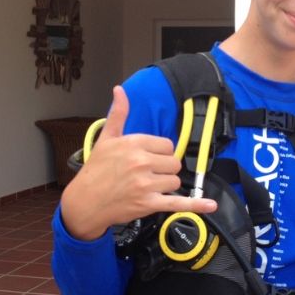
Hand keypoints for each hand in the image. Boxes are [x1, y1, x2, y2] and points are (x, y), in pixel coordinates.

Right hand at [60, 85, 216, 240]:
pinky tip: (210, 204)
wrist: (85, 202)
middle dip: (164, 169)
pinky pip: (178, 202)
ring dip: (166, 185)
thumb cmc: (95, 170)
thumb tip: (120, 90)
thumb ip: (118, 114)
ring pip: (175, 181)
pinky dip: (195, 204)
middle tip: (147, 174)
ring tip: (147, 187)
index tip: (148, 159)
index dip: (160, 153)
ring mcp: (146, 184)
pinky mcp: (149, 203)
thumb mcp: (106, 138)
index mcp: (134, 143)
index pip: (167, 145)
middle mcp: (141, 162)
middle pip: (174, 163)